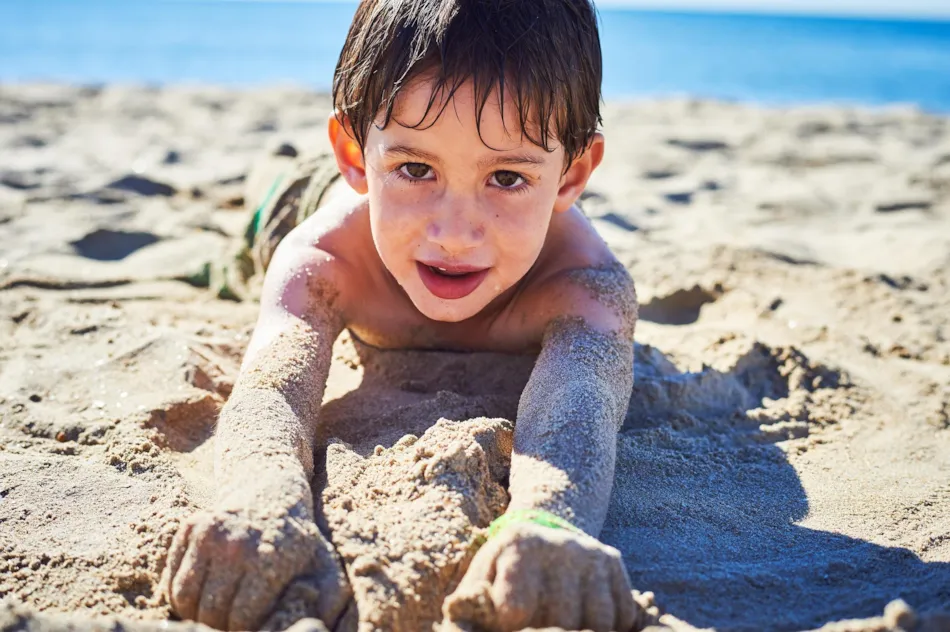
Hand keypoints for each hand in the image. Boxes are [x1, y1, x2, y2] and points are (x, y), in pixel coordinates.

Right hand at [161, 499, 349, 630]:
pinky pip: (172, 578)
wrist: (272, 488)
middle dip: (221, 625)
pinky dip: (180, 593)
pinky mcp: (192, 527)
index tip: (252, 624)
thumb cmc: (297, 536)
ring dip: (197, 612)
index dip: (246, 629)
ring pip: (185, 598)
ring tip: (215, 610)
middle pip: (212, 612)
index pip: (242, 619)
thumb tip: (323, 626)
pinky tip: (201, 594)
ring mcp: (211, 534)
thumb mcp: (322, 562)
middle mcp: (237, 545)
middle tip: (231, 621)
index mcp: (271, 559)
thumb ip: (329, 596)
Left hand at [443, 523, 638, 631]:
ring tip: (560, 626)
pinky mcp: (612, 561)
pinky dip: (608, 627)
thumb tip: (465, 629)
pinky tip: (585, 623)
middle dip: (548, 631)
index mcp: (519, 547)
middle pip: (563, 619)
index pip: (518, 609)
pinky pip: (621, 614)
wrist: (541, 533)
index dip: (513, 627)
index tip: (509, 625)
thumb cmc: (504, 568)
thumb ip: (475, 604)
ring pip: (599, 621)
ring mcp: (590, 554)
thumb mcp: (483, 577)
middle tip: (537, 626)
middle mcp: (560, 546)